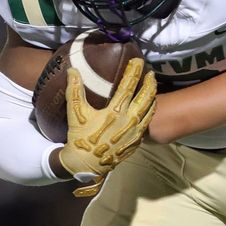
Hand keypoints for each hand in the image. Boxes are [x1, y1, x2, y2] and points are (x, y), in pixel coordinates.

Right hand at [59, 58, 156, 196]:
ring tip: (152, 84)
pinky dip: (151, 110)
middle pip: (145, 95)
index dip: (134, 71)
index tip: (138, 60)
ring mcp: (136, 131)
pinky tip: (150, 104)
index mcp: (115, 111)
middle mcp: (129, 119)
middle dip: (149, 81)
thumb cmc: (80, 138)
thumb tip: (72, 70)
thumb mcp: (76, 113)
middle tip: (150, 71)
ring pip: (150, 108)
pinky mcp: (138, 140)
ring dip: (152, 94)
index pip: (128, 86)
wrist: (85, 165)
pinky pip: (148, 121)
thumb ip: (75, 90)